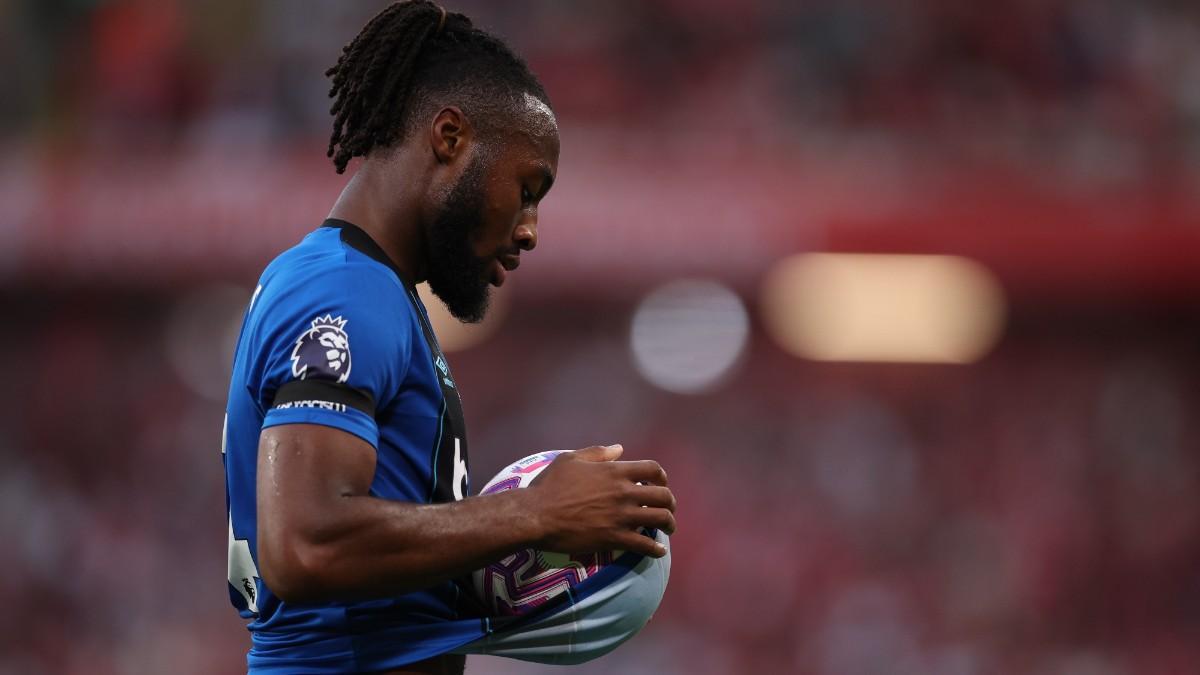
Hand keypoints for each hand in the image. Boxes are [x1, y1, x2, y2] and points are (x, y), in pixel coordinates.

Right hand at [524, 444, 675, 558]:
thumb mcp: (571, 459)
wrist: (536, 515)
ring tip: (668, 529)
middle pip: (663, 495)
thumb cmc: (550, 485)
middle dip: (670, 503)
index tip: (660, 484)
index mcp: (614, 471)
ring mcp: (621, 516)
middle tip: (668, 509)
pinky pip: (644, 544)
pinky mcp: (614, 538)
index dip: (661, 477)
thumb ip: (598, 452)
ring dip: (669, 524)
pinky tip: (658, 551)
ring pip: (660, 519)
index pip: (653, 469)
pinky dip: (655, 549)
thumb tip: (619, 448)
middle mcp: (623, 492)